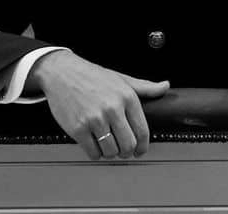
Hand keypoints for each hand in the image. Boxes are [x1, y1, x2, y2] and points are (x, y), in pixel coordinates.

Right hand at [29, 51, 170, 158]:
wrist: (63, 72)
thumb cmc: (92, 75)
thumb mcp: (121, 78)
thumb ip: (145, 87)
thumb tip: (165, 86)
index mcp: (126, 97)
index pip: (142, 131)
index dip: (143, 146)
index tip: (140, 150)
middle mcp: (113, 108)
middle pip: (128, 145)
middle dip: (127, 152)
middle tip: (123, 149)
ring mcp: (95, 120)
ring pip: (111, 152)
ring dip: (111, 153)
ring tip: (108, 144)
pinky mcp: (78, 129)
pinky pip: (93, 153)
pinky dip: (96, 153)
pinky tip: (95, 143)